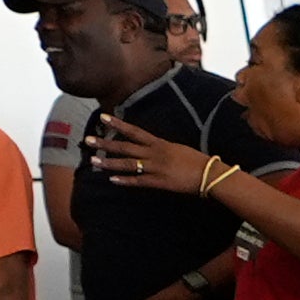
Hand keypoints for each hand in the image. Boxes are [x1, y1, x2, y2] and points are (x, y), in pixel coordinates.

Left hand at [92, 116, 206, 194]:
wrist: (211, 174)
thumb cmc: (199, 162)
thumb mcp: (179, 150)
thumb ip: (164, 149)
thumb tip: (153, 148)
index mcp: (160, 144)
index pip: (134, 131)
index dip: (118, 124)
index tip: (103, 117)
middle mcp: (155, 153)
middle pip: (125, 147)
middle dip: (106, 143)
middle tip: (88, 140)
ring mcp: (156, 168)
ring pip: (128, 164)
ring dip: (110, 163)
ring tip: (94, 162)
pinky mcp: (160, 182)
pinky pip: (139, 181)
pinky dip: (125, 181)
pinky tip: (112, 181)